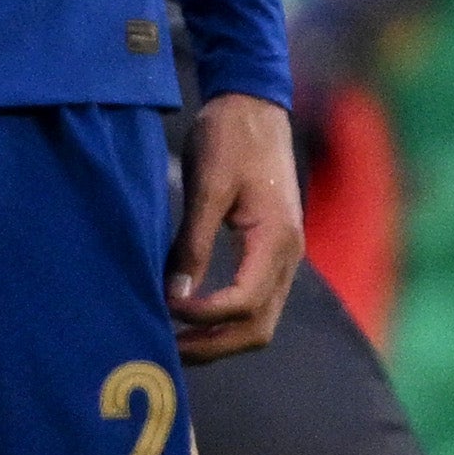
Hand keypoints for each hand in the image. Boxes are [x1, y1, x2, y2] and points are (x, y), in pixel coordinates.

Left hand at [169, 88, 300, 360]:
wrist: (254, 104)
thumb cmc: (230, 137)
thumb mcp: (207, 186)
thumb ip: (193, 243)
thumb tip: (176, 295)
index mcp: (276, 239)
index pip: (244, 303)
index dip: (203, 315)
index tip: (165, 306)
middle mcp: (288, 256)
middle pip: (258, 327)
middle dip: (213, 346)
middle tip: (166, 350)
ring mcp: (284, 256)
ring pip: (259, 320)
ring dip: (219, 339)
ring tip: (174, 340)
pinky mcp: (272, 252)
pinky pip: (255, 301)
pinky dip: (225, 319)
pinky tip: (192, 314)